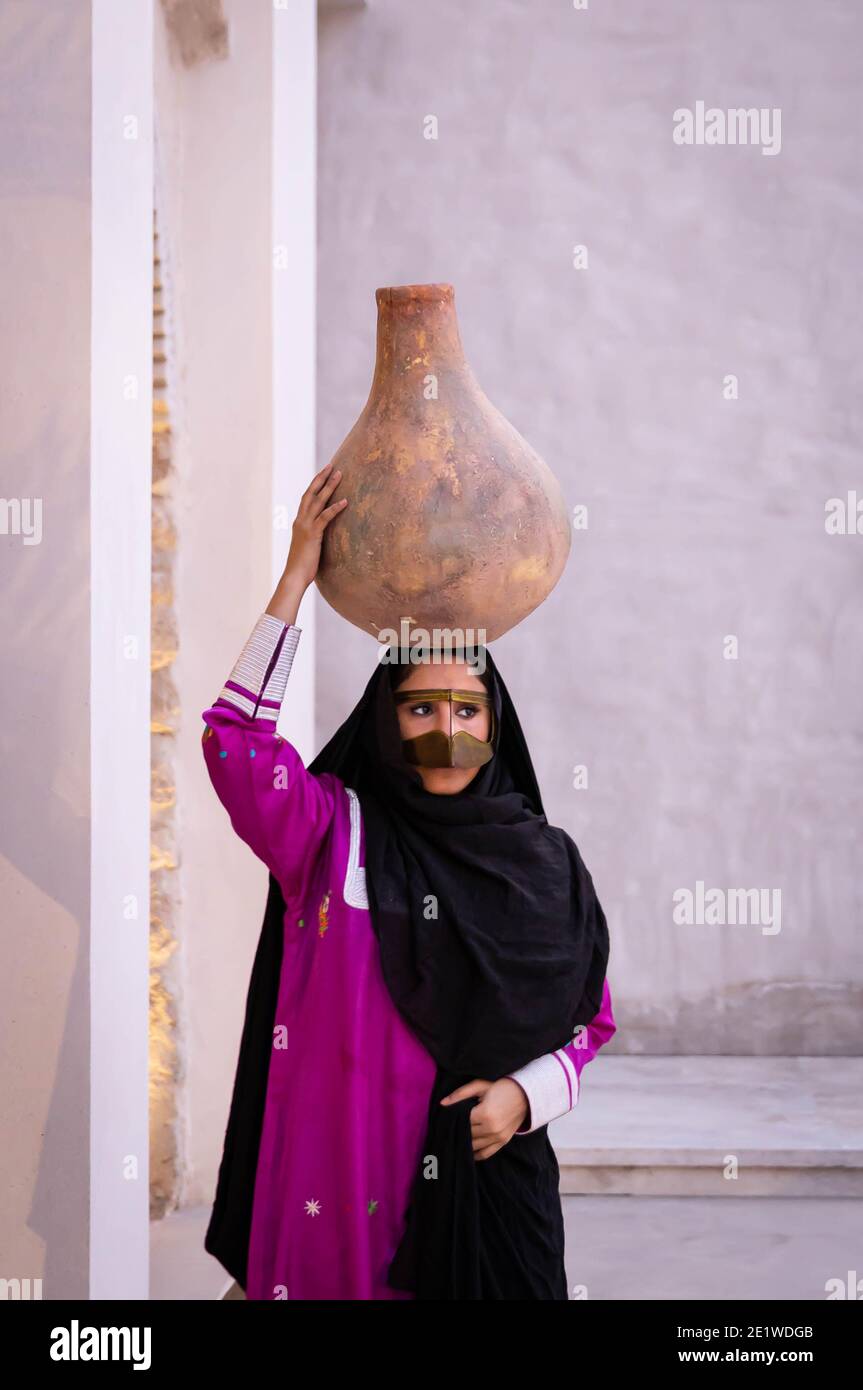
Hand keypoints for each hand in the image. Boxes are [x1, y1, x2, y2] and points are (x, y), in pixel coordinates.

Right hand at [266, 461, 347, 621]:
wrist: (294, 576)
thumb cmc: (303, 565)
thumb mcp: (309, 546)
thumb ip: (314, 537)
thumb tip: (324, 535)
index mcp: (299, 522)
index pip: (307, 498)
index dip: (315, 485)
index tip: (324, 473)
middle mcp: (301, 521)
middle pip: (311, 493)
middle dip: (321, 478)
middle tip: (332, 466)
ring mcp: (306, 526)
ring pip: (318, 501)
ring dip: (329, 487)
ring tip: (340, 474)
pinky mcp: (313, 535)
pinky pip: (325, 518)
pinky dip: (335, 508)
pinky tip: (345, 501)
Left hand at [440, 1077, 529, 1159]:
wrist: (526, 1093)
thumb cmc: (501, 1086)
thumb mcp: (480, 1085)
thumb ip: (460, 1094)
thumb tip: (442, 1104)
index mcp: (484, 1114)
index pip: (462, 1122)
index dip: (454, 1120)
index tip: (448, 1118)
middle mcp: (491, 1128)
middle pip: (467, 1134)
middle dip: (459, 1130)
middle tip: (451, 1127)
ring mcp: (498, 1137)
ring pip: (474, 1146)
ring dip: (466, 1142)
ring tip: (457, 1138)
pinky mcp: (503, 1141)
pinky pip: (486, 1154)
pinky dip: (476, 1154)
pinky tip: (468, 1151)